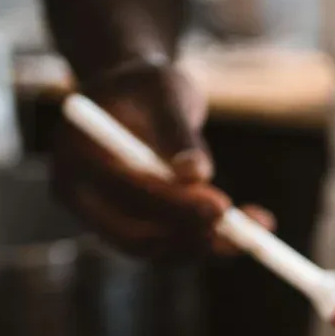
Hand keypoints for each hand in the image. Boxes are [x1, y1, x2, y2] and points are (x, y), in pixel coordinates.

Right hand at [51, 60, 272, 258]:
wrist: (133, 96)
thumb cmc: (147, 84)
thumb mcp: (166, 89)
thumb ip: (177, 129)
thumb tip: (197, 173)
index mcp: (76, 152)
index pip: (124, 191)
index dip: (173, 204)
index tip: (222, 205)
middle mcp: (77, 193)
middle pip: (133, 235)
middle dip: (190, 236)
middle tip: (243, 231)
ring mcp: (98, 218)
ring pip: (154, 251)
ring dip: (206, 246)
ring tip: (258, 228)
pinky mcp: (125, 232)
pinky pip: (165, 250)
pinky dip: (205, 245)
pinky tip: (248, 231)